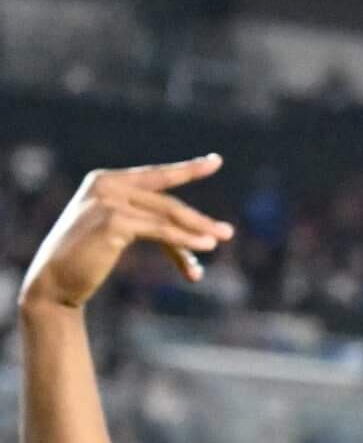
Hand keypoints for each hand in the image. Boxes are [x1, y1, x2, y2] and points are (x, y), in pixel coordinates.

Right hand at [18, 156, 234, 309]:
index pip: (156, 176)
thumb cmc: (89, 259)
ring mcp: (108, 200)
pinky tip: (204, 246)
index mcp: (107, 180)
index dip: (188, 169)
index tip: (216, 161)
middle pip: (166, 201)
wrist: (54, 281)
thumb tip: (202, 242)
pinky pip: (160, 231)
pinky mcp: (113, 221)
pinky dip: (185, 240)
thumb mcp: (123, 235)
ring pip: (167, 215)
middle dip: (199, 219)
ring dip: (197, 231)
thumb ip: (155, 228)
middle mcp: (107, 184)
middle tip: (228, 233)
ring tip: (222, 241)